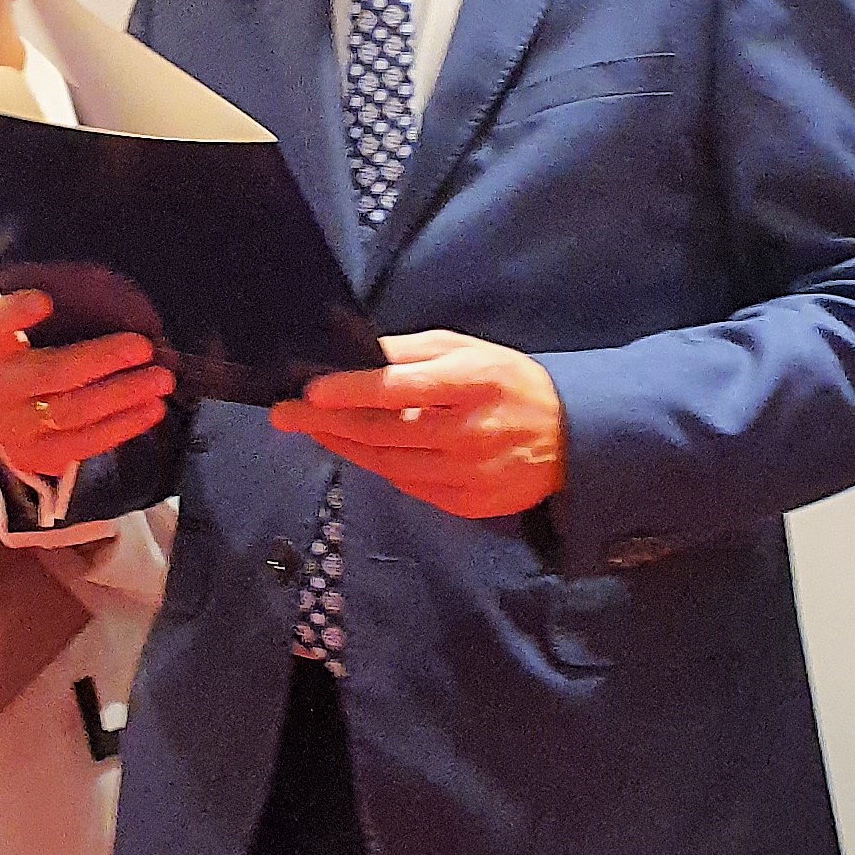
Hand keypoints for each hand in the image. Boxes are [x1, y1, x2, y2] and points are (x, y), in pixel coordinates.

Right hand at [0, 290, 174, 474]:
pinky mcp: (37, 457)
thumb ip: (64, 324)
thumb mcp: (38, 340)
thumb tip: (124, 311)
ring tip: (160, 380)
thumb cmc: (39, 370)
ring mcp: (12, 427)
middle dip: (102, 359)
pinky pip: (85, 443)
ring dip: (123, 394)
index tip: (46, 301)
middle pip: (48, 372)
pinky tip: (151, 409)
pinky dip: (124, 425)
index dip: (16, 313)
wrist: (19, 427)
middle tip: (143, 348)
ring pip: (71, 410)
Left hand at [271, 331, 567, 518]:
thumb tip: (352, 352)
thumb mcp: (465, 350)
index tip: (310, 391)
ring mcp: (470, 474)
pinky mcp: (470, 504)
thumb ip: (409, 352)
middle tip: (284, 414)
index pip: (401, 389)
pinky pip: (409, 485)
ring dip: (344, 445)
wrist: (570, 437)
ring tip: (312, 429)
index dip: (352, 391)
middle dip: (326, 422)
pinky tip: (356, 449)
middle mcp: (470, 432)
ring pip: (389, 463)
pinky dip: (378, 466)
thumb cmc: (507, 381)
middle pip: (384, 432)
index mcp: (472, 383)